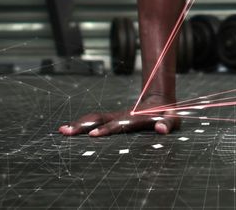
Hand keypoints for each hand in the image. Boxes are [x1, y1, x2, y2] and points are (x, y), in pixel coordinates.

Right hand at [59, 97, 179, 136]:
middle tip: (67, 132)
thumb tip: (161, 129)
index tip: (93, 135)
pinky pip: (94, 121)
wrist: (159, 100)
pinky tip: (68, 130)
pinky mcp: (111, 118)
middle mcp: (122, 115)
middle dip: (83, 125)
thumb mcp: (174, 119)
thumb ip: (169, 123)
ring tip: (62, 131)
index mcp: (135, 118)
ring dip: (78, 124)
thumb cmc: (167, 113)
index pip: (119, 124)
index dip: (107, 129)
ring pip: (94, 118)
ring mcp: (115, 116)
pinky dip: (81, 124)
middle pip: (100, 119)